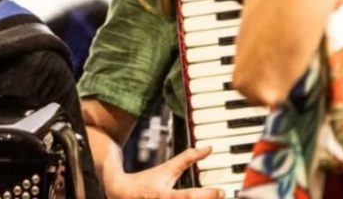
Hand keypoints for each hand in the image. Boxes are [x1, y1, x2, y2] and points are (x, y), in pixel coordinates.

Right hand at [106, 147, 223, 198]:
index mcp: (165, 195)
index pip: (188, 196)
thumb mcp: (167, 169)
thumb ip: (187, 159)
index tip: (222, 191)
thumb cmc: (146, 183)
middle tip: (222, 194)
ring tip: (215, 197)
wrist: (120, 194)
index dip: (206, 195)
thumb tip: (208, 148)